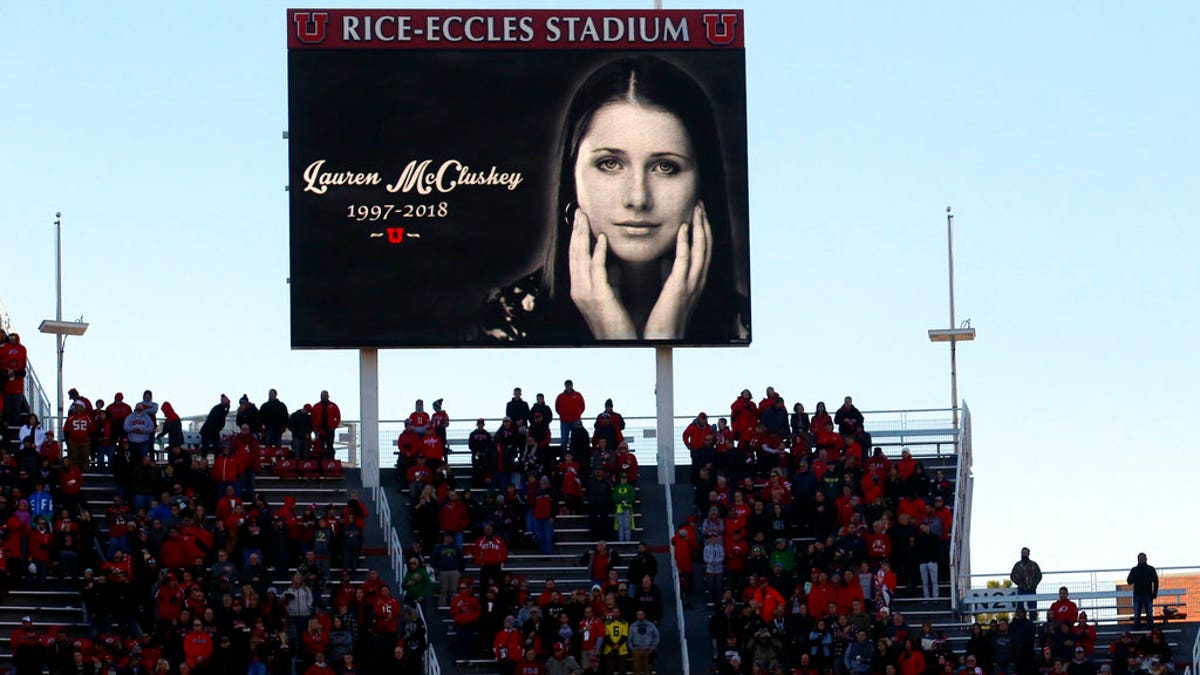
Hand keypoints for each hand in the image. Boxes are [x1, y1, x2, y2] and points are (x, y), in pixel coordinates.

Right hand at [568, 209, 635, 338]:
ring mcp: (586, 293)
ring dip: (583, 236)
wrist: (618, 344)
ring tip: (585, 218)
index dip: (578, 237)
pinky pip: (596, 270)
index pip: (576, 257)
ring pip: (581, 258)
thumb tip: (613, 265)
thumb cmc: (616, 323)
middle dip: (576, 231)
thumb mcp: (610, 297)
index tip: (581, 220)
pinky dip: (597, 252)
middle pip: (574, 253)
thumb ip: (609, 281)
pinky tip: (601, 238)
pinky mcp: (599, 297)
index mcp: (581, 288)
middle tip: (580, 211)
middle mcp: (579, 289)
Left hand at [644, 202, 711, 339]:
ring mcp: (691, 283)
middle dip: (704, 222)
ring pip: (700, 249)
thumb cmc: (664, 316)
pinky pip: (684, 260)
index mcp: (696, 280)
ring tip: (696, 208)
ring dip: (699, 227)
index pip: (703, 249)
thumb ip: (670, 274)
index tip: (698, 212)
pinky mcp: (679, 287)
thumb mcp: (669, 290)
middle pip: (706, 245)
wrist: (663, 337)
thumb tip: (666, 260)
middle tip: (700, 203)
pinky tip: (683, 227)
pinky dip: (685, 242)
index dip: (702, 229)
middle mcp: (698, 280)